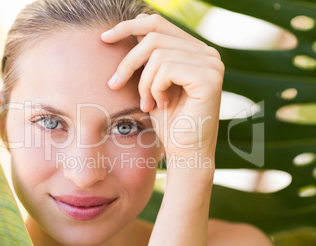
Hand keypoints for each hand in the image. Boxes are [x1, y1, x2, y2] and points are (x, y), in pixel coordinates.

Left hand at [101, 14, 223, 159]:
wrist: (185, 153)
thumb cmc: (168, 122)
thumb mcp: (152, 83)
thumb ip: (148, 58)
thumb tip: (129, 31)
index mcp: (194, 50)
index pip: (158, 23)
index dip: (128, 26)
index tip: (105, 39)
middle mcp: (207, 52)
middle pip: (154, 36)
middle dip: (128, 61)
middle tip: (114, 84)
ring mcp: (211, 63)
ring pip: (157, 54)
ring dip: (143, 83)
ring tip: (146, 103)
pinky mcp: (209, 77)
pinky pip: (166, 69)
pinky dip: (155, 88)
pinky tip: (161, 105)